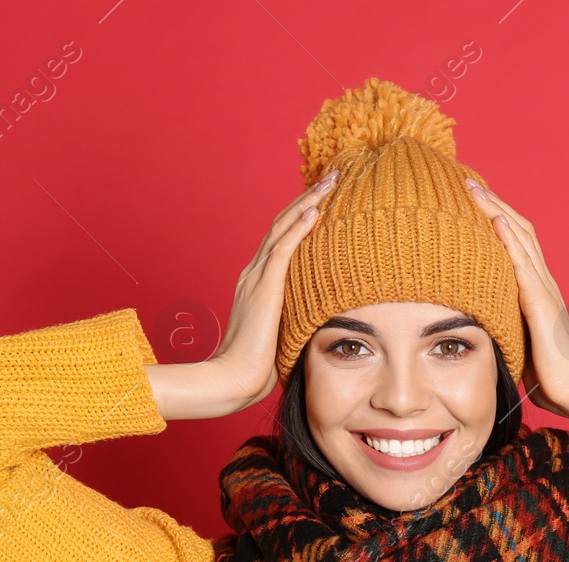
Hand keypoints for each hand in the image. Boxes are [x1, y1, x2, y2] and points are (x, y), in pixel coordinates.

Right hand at [144, 168, 337, 419]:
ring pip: (283, 227)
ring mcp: (256, 277)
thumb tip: (319, 318)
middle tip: (333, 176)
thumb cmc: (259, 365)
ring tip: (330, 182)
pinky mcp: (263, 288)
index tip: (326, 199)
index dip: (303, 215)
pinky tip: (315, 210)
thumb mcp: (282, 333)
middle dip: (309, 197)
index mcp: (258, 282)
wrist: (235, 378)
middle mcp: (255, 272)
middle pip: (283, 223)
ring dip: (308, 202)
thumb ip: (295, 317)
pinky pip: (282, 249)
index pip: (282, 238)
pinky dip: (298, 228)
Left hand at [462, 178, 568, 419]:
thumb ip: (505, 327)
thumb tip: (480, 327)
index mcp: (537, 292)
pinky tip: (493, 219)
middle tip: (468, 182)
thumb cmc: (549, 376)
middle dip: (493, 204)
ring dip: (496, 210)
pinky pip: (522, 264)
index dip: (496, 220)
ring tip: (475, 189)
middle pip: (518, 231)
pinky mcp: (540, 305)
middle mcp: (542, 284)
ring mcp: (544, 291)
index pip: (516, 245)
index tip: (473, 202)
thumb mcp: (519, 343)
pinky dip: (507, 238)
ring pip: (519, 239)